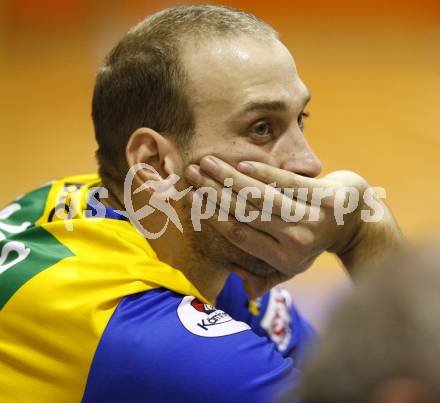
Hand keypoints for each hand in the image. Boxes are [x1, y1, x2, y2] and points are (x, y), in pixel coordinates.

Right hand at [185, 156, 401, 296]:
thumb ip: (269, 278)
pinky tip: (242, 163)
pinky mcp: (326, 197)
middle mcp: (296, 242)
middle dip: (214, 191)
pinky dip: (264, 173)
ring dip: (232, 177)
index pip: (239, 235)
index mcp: (284, 259)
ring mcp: (312, 219)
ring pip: (262, 197)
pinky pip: (288, 183)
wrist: (360, 223)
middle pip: (246, 213)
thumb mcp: (295, 264)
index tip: (193, 197)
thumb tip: (243, 287)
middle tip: (192, 173)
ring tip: (208, 162)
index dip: (213, 215)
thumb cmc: (318, 240)